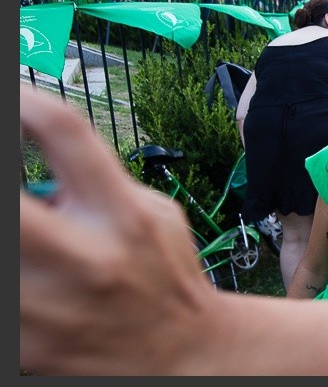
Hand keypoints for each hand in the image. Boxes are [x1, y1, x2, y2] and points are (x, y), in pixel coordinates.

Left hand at [20, 84, 217, 373]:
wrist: (184, 354)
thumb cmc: (165, 276)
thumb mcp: (152, 213)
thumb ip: (97, 182)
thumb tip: (29, 155)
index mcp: (123, 215)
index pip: (63, 132)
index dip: (23, 99)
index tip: (15, 99)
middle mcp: (84, 258)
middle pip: (9, 202)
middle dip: (1, 168)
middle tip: (18, 189)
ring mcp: (48, 308)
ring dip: (10, 236)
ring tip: (34, 236)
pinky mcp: (25, 348)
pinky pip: (2, 298)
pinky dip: (12, 273)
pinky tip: (34, 273)